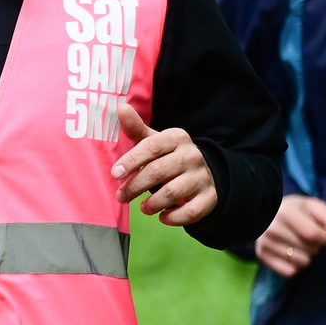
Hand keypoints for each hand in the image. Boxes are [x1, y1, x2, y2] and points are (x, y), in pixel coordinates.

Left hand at [112, 105, 217, 224]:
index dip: (132, 160)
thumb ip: (137, 129)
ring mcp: (203, 176)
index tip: (115, 173)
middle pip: (159, 171)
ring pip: (174, 192)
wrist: (205, 172)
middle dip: (136, 186)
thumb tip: (121, 107)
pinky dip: (175, 217)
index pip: (152, 147)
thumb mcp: (155, 141)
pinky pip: (192, 211)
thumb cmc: (170, 156)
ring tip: (143, 208)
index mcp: (177, 138)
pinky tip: (162, 217)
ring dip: (153, 203)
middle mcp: (192, 155)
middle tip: (121, 196)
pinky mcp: (210, 197)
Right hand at [256, 194, 325, 277]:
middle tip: (310, 240)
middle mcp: (271, 228)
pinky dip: (296, 266)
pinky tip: (293, 256)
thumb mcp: (314, 207)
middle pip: (309, 250)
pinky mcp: (262, 256)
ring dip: (307, 257)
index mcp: (285, 212)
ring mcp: (265, 243)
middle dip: (317, 247)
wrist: (267, 213)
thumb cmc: (297, 211)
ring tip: (301, 247)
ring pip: (301, 263)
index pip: (313, 234)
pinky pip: (290, 272)